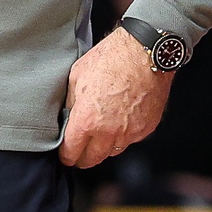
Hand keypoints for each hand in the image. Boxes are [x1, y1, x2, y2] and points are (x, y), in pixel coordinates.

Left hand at [59, 27, 172, 168]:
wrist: (144, 52)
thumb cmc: (112, 58)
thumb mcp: (77, 76)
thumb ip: (72, 101)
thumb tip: (68, 115)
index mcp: (88, 119)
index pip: (72, 151)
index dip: (66, 155)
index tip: (65, 155)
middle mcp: (109, 131)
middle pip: (92, 159)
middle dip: (83, 158)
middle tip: (79, 153)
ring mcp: (130, 132)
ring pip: (113, 151)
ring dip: (104, 146)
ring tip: (101, 133)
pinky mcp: (146, 128)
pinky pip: (131, 139)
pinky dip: (124, 135)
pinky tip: (120, 120)